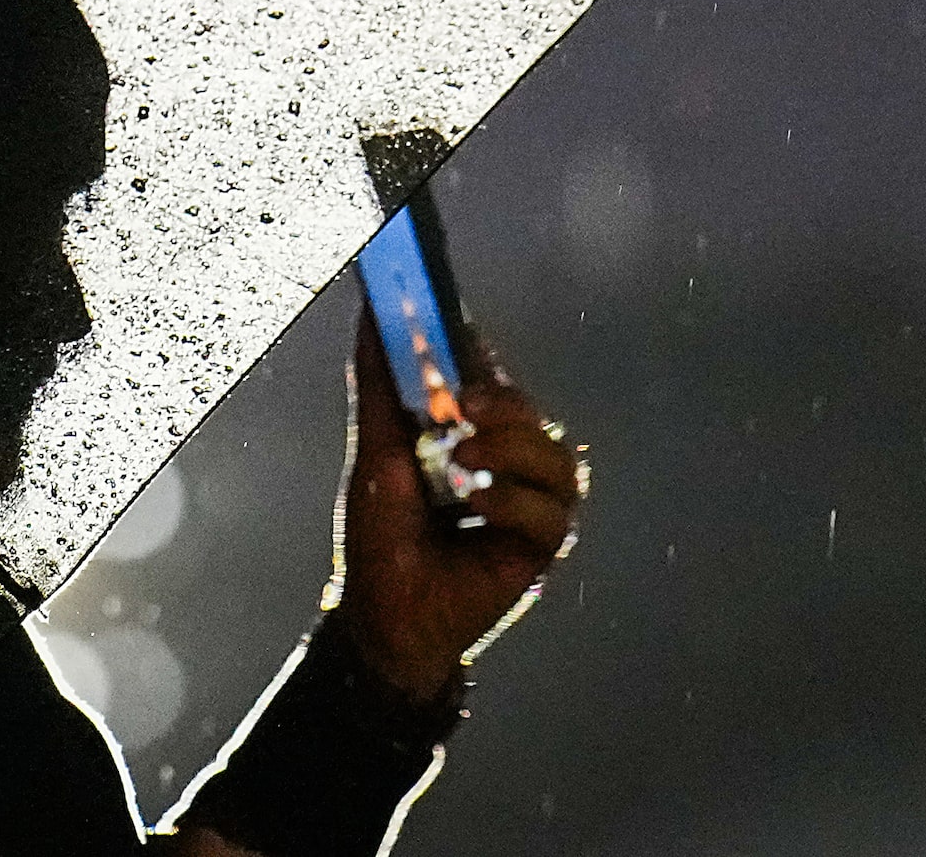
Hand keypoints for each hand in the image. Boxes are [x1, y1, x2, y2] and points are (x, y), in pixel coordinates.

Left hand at [336, 305, 582, 705]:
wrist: (387, 613)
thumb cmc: (383, 534)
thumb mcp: (376, 451)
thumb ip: (380, 384)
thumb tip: (369, 312)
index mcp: (471, 433)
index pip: (491, 378)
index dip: (480, 352)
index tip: (456, 328)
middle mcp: (508, 462)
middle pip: (529, 412)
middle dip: (500, 401)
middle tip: (461, 405)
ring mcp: (529, 502)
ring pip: (556, 457)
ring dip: (512, 449)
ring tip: (464, 459)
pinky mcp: (541, 547)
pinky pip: (552, 512)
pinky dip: (515, 502)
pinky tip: (478, 504)